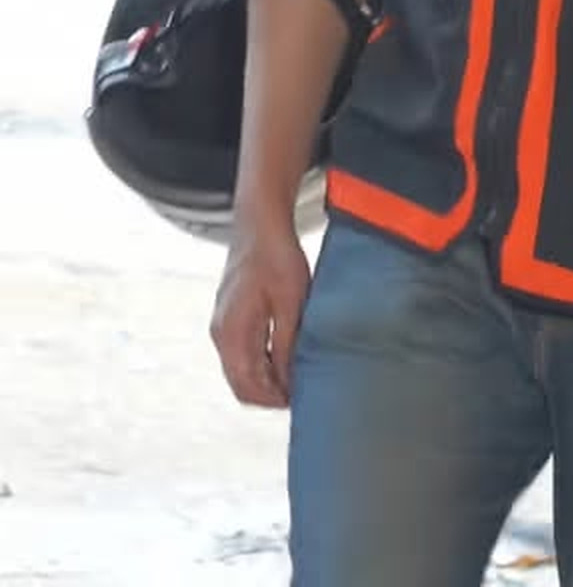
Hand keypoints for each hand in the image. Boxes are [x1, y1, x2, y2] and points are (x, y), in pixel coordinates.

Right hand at [210, 219, 310, 407]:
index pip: (247, 386)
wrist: (259, 222)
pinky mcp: (229, 316)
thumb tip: (288, 382)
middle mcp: (221, 333)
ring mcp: (222, 324)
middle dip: (269, 394)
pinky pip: (241, 353)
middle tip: (301, 390)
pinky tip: (285, 355)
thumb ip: (287, 345)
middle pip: (241, 384)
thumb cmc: (277, 257)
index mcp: (232, 332)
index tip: (300, 399)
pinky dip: (260, 363)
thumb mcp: (291, 302)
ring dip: (265, 379)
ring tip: (297, 373)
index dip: (273, 400)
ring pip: (240, 370)